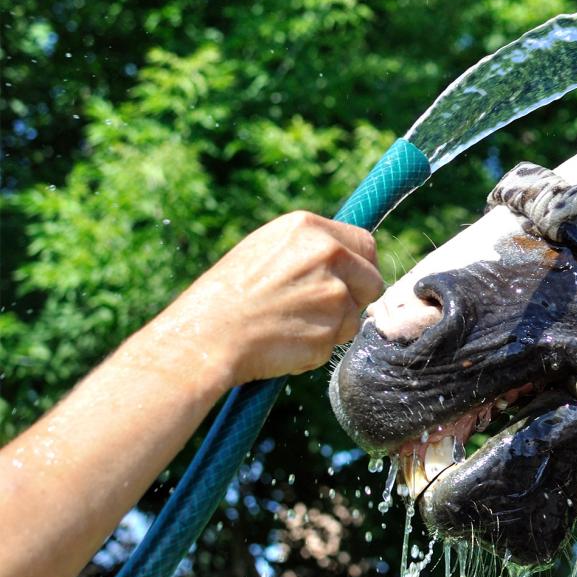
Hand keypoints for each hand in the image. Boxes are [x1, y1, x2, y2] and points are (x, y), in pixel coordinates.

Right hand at [154, 211, 384, 386]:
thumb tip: (346, 256)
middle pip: (372, 281)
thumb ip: (310, 250)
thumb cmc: (228, 295)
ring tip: (289, 323)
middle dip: (355, 297)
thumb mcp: (267, 250)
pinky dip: (317, 347)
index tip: (350, 280)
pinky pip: (336, 343)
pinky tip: (285, 341)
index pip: (365, 244)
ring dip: (333, 325)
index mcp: (310, 229)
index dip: (360, 266)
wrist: (205, 335)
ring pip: (355, 316)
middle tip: (318, 308)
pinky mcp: (330, 330)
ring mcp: (333, 294)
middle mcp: (329, 256)